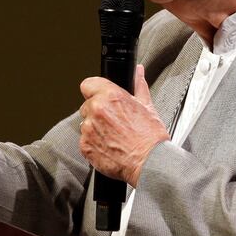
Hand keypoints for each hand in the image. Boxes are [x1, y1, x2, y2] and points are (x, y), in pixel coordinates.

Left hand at [79, 65, 168, 186]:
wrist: (149, 163)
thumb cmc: (150, 138)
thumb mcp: (147, 106)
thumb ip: (138, 86)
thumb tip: (138, 72)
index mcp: (111, 96)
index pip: (88, 84)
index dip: (94, 90)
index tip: (99, 96)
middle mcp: (97, 110)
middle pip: (87, 105)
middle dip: (97, 112)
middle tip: (114, 121)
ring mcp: (89, 129)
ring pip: (85, 123)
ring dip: (95, 128)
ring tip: (113, 136)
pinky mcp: (85, 146)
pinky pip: (84, 140)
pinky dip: (94, 143)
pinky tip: (109, 146)